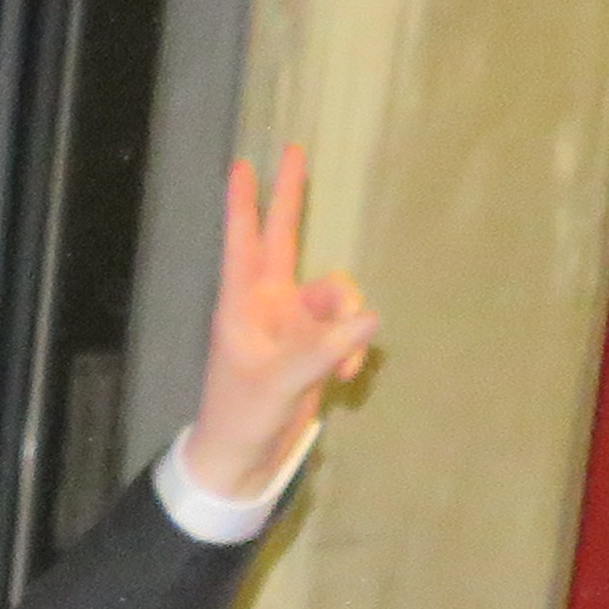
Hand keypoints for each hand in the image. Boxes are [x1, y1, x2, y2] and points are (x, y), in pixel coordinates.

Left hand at [190, 148, 375, 502]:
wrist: (245, 459)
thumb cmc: (241, 418)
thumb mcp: (278, 385)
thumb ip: (321, 351)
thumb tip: (367, 319)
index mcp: (241, 307)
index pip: (242, 244)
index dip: (244, 206)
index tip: (241, 165)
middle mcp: (267, 306)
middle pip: (284, 238)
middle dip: (291, 198)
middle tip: (295, 149)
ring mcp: (293, 323)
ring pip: (335, 293)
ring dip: (347, 324)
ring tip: (342, 368)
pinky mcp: (315, 346)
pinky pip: (348, 329)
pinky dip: (352, 350)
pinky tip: (346, 381)